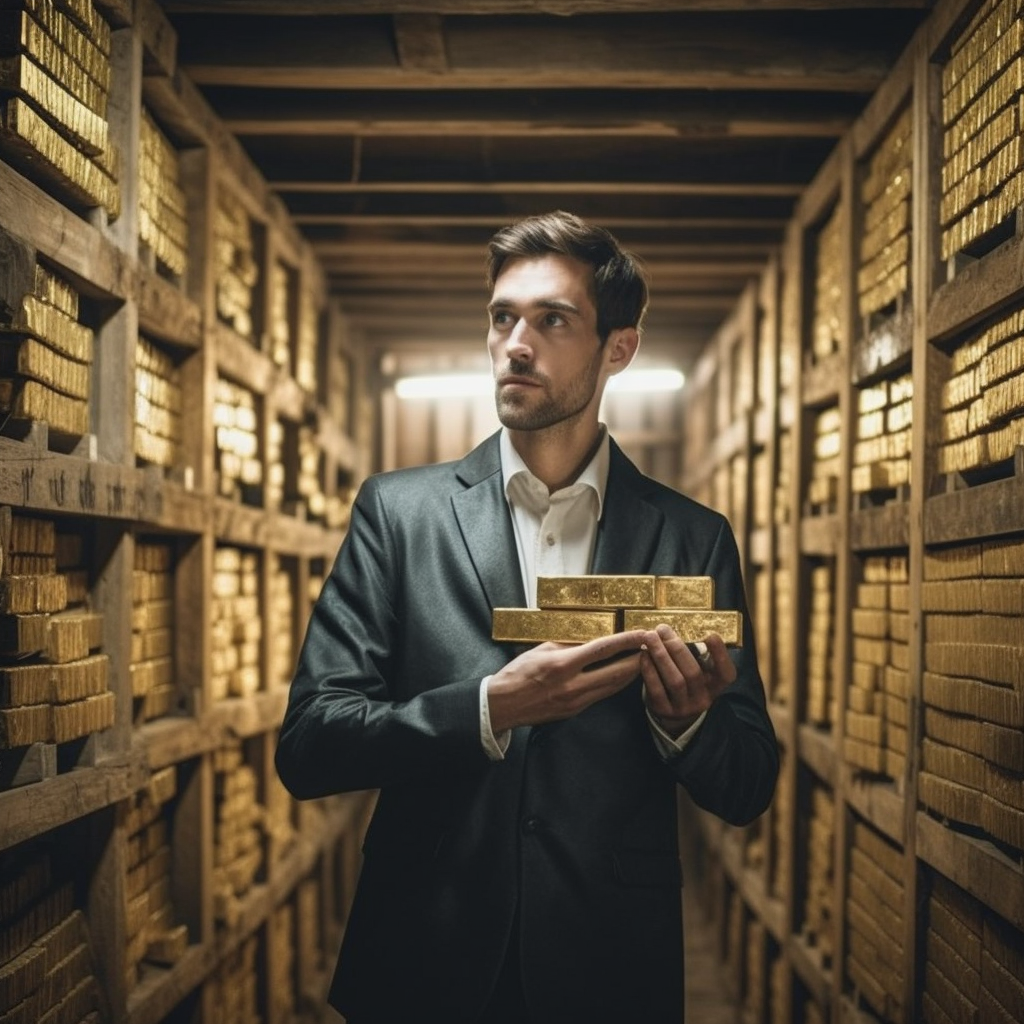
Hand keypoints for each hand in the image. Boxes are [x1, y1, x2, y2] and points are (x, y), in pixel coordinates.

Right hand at [488, 630, 646, 732]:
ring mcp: (575, 701)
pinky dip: (614, 684)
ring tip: (642, 660)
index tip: (642, 633)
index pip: (603, 650)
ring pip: (612, 687)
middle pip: (615, 673)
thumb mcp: (541, 650)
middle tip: (652, 649)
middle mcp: (572, 685)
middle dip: (637, 660)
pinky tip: (620, 676)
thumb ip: (568, 645)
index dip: (626, 641)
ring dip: (630, 674)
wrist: (503, 704)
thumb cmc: (518, 673)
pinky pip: (601, 695)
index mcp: (562, 665)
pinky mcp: (575, 710)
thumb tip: (592, 638)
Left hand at [639, 627, 736, 737]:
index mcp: (715, 687)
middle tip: (663, 629)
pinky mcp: (663, 710)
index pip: (726, 674)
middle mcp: (702, 699)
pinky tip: (644, 654)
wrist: (672, 711)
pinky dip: (649, 669)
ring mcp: (683, 708)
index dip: (721, 656)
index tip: (711, 636)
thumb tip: (681, 631)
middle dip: (677, 648)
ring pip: (675, 680)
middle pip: (693, 673)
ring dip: (661, 655)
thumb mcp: (697, 672)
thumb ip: (696, 655)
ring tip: (650, 637)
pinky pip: (656, 689)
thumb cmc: (685, 681)